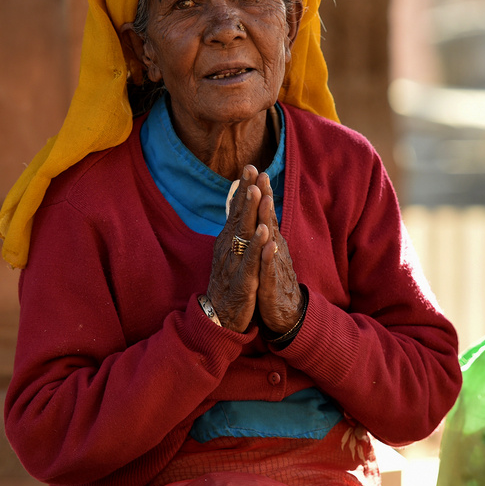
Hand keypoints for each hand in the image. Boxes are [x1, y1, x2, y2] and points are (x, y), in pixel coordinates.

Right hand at [206, 165, 266, 330]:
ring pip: (242, 235)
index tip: (250, 167)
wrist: (219, 319)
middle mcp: (229, 249)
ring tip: (256, 192)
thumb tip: (236, 209)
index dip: (243, 189)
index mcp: (228, 242)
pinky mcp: (242, 283)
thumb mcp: (231, 255)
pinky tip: (265, 234)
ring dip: (249, 213)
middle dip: (246, 192)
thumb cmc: (228, 284)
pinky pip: (250, 262)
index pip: (236, 211)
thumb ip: (234, 232)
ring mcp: (234, 265)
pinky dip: (257, 248)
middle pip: (238, 216)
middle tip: (251, 169)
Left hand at [253, 171, 301, 334]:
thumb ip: (264, 233)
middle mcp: (275, 249)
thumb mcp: (266, 254)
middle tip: (262, 174)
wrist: (285, 314)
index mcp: (271, 242)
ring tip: (265, 201)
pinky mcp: (272, 285)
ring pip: (271, 240)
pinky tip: (270, 244)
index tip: (255, 169)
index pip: (265, 213)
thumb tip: (260, 212)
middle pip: (270, 219)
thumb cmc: (273, 281)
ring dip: (269, 220)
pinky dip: (269, 256)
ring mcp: (275, 265)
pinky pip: (270, 269)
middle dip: (265, 197)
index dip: (261, 192)